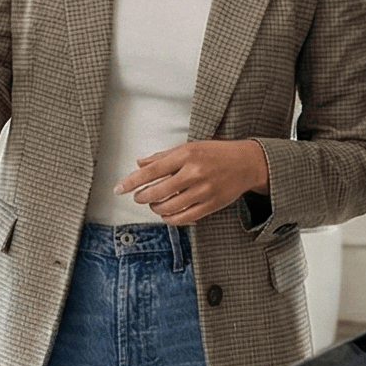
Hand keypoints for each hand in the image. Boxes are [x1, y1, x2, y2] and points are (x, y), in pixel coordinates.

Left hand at [118, 140, 269, 226]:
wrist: (246, 163)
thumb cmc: (215, 153)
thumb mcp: (189, 147)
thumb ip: (163, 157)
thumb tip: (139, 164)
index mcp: (186, 155)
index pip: (152, 171)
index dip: (132, 181)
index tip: (119, 189)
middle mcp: (194, 173)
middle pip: (158, 192)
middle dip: (142, 197)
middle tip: (138, 197)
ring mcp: (204, 191)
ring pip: (170, 207)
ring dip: (156, 208)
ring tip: (154, 203)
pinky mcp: (211, 205)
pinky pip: (185, 218)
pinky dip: (170, 218)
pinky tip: (166, 214)